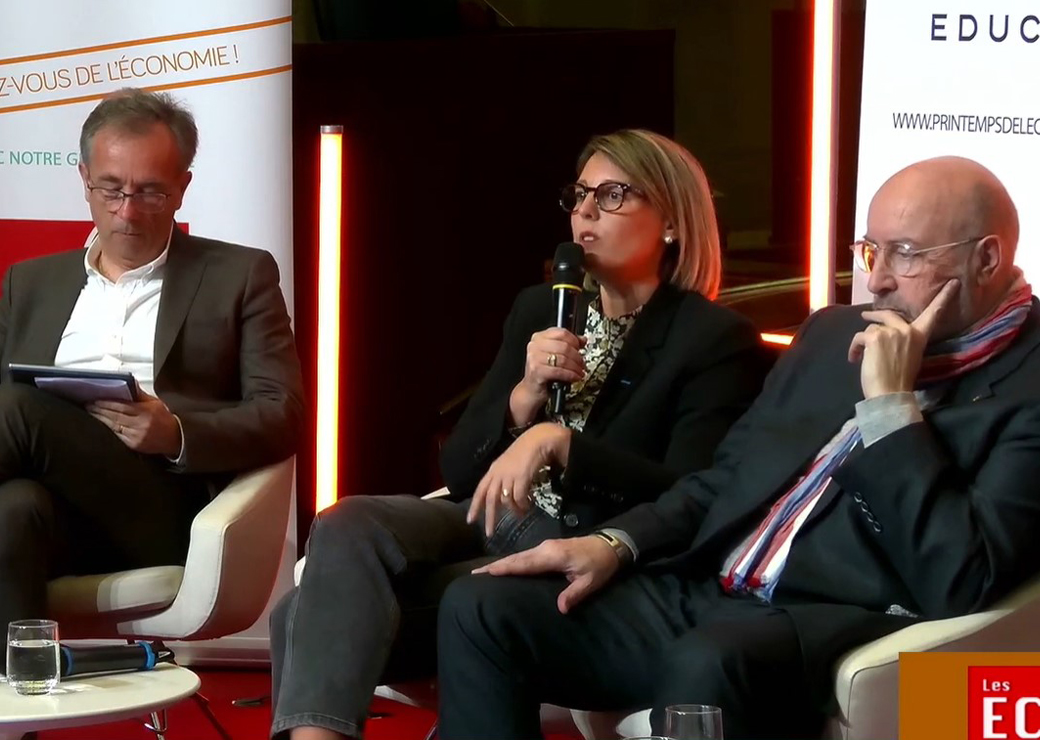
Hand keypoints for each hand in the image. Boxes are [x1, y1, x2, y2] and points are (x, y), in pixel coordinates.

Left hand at [87, 389, 182, 456]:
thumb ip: (140, 395)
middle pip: (115, 416)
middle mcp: (141, 424)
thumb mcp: (156, 403)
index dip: (106, 402)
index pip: (121, 406)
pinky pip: (116, 436)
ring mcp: (136, 436)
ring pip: (113, 426)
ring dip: (100, 419)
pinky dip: (107, 429)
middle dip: (99, 410)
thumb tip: (128, 383)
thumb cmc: (164, 419)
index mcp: (146, 412)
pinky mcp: (134, 445)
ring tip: (90, 413)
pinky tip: (100, 425)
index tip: (95, 399)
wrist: (175, 439)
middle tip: (87, 405)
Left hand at [468, 423, 570, 536]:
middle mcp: (498, 473)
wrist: (539, 440)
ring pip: (506, 500)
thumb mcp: (509, 465)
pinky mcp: (521, 478)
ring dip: (514, 510)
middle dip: (489, 518)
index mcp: (493, 470)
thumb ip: (503, 478)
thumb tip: (504, 498)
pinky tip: (529, 505)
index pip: (480, 491)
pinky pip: (519, 498)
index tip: (470, 521)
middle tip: (489, 533)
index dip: (475, 506)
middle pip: (490, 499)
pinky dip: (523, 505)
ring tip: (522, 512)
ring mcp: (509, 475)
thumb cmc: (526, 450)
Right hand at [473, 536, 620, 612]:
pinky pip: (526, 556)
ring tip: (484, 573)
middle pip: (516, 558)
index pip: (523, 564)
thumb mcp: (590, 582)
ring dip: (502, 563)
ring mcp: (546, 547)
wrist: (611, 545)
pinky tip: (506, 568)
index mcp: (552, 556)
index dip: (504, 568)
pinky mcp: (549, 548)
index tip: (485, 573)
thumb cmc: (600, 564)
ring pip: (520, 556)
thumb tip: (560, 609)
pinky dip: (513, 562)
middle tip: (474, 574)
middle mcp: (545, 548)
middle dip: (495, 566)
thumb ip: (574, 594)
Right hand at [508, 328, 585, 425]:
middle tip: (582, 363)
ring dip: (575, 367)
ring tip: (579, 371)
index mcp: (539, 337)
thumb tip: (582, 339)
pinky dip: (570, 375)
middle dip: (577, 356)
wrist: (531, 389)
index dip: (574, 340)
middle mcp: (534, 346)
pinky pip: (559, 371)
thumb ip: (568, 344)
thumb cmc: (542, 371)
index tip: (580, 347)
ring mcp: (534, 358)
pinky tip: (575, 377)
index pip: (561, 332)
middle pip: (564, 346)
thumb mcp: (554, 355)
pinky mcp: (537, 371)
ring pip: (563, 359)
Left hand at [849, 279, 958, 398]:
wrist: (890, 393)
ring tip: (860, 356)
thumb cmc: (899, 380)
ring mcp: (890, 331)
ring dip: (863, 341)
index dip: (944, 297)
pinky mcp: (874, 336)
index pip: (934, 313)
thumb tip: (887, 334)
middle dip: (875, 314)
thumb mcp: (910, 357)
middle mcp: (907, 330)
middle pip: (889, 314)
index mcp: (920, 336)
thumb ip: (904, 342)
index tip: (953, 282)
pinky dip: (854, 347)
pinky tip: (854, 359)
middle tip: (865, 315)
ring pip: (871, 328)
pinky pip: (859, 337)